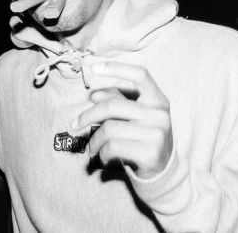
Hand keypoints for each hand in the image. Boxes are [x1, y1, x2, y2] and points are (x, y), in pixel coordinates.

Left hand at [71, 62, 172, 179]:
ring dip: (94, 140)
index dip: (116, 68)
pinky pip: (113, 147)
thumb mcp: (135, 116)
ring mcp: (156, 134)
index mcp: (157, 99)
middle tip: (74, 124)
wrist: (163, 171)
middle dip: (88, 115)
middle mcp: (159, 114)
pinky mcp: (149, 153)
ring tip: (91, 147)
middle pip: (113, 106)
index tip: (93, 67)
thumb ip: (117, 101)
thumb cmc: (143, 137)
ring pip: (109, 129)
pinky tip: (103, 156)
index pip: (140, 74)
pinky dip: (102, 153)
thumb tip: (94, 95)